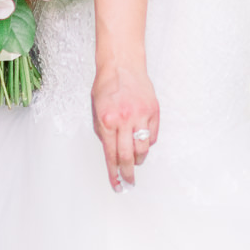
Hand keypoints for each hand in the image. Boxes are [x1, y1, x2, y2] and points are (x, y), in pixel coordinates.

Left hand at [90, 59, 159, 190]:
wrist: (122, 64)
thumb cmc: (106, 85)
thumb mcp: (96, 109)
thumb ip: (102, 131)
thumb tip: (111, 152)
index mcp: (107, 120)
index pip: (111, 155)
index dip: (114, 173)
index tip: (117, 185)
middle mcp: (125, 119)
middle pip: (128, 156)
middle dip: (128, 173)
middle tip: (129, 182)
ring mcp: (141, 114)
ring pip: (143, 148)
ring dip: (139, 159)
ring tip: (135, 161)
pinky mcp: (153, 111)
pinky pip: (152, 135)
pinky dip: (147, 142)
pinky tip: (141, 141)